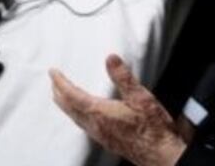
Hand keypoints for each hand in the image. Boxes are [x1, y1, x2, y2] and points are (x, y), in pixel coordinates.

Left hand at [50, 55, 185, 165]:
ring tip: (61, 96)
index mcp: (101, 113)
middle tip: (53, 81)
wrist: (161, 155)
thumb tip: (110, 58)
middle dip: (59, 93)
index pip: (73, 95)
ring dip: (66, 105)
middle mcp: (96, 126)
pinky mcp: (106, 141)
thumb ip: (124, 77)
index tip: (53, 72)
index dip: (61, 82)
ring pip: (75, 118)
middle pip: (69, 108)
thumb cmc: (153, 128)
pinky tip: (82, 115)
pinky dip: (76, 115)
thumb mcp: (141, 97)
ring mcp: (100, 135)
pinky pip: (84, 126)